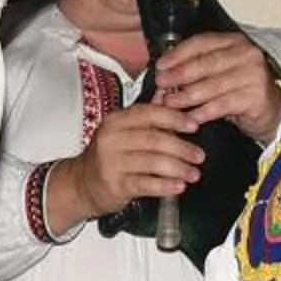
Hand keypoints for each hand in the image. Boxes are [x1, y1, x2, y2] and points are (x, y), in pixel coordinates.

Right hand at [65, 103, 203, 224]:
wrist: (81, 184)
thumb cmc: (109, 157)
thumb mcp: (123, 132)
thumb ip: (148, 117)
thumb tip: (169, 94)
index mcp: (116, 121)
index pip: (148, 114)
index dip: (174, 118)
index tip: (193, 125)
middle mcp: (112, 139)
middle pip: (154, 139)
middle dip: (182, 148)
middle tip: (199, 155)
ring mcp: (112, 162)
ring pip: (152, 162)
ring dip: (178, 168)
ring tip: (194, 173)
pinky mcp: (115, 184)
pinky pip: (146, 184)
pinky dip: (165, 186)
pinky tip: (179, 186)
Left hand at [152, 32, 280, 143]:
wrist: (273, 111)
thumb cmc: (241, 90)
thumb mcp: (219, 73)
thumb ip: (196, 70)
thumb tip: (164, 77)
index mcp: (234, 42)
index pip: (202, 43)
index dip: (178, 54)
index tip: (161, 65)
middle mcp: (246, 54)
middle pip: (205, 63)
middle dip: (179, 74)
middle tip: (161, 84)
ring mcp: (254, 75)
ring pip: (212, 85)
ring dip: (187, 95)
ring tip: (170, 102)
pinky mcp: (256, 97)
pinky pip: (222, 104)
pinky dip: (204, 111)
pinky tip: (191, 116)